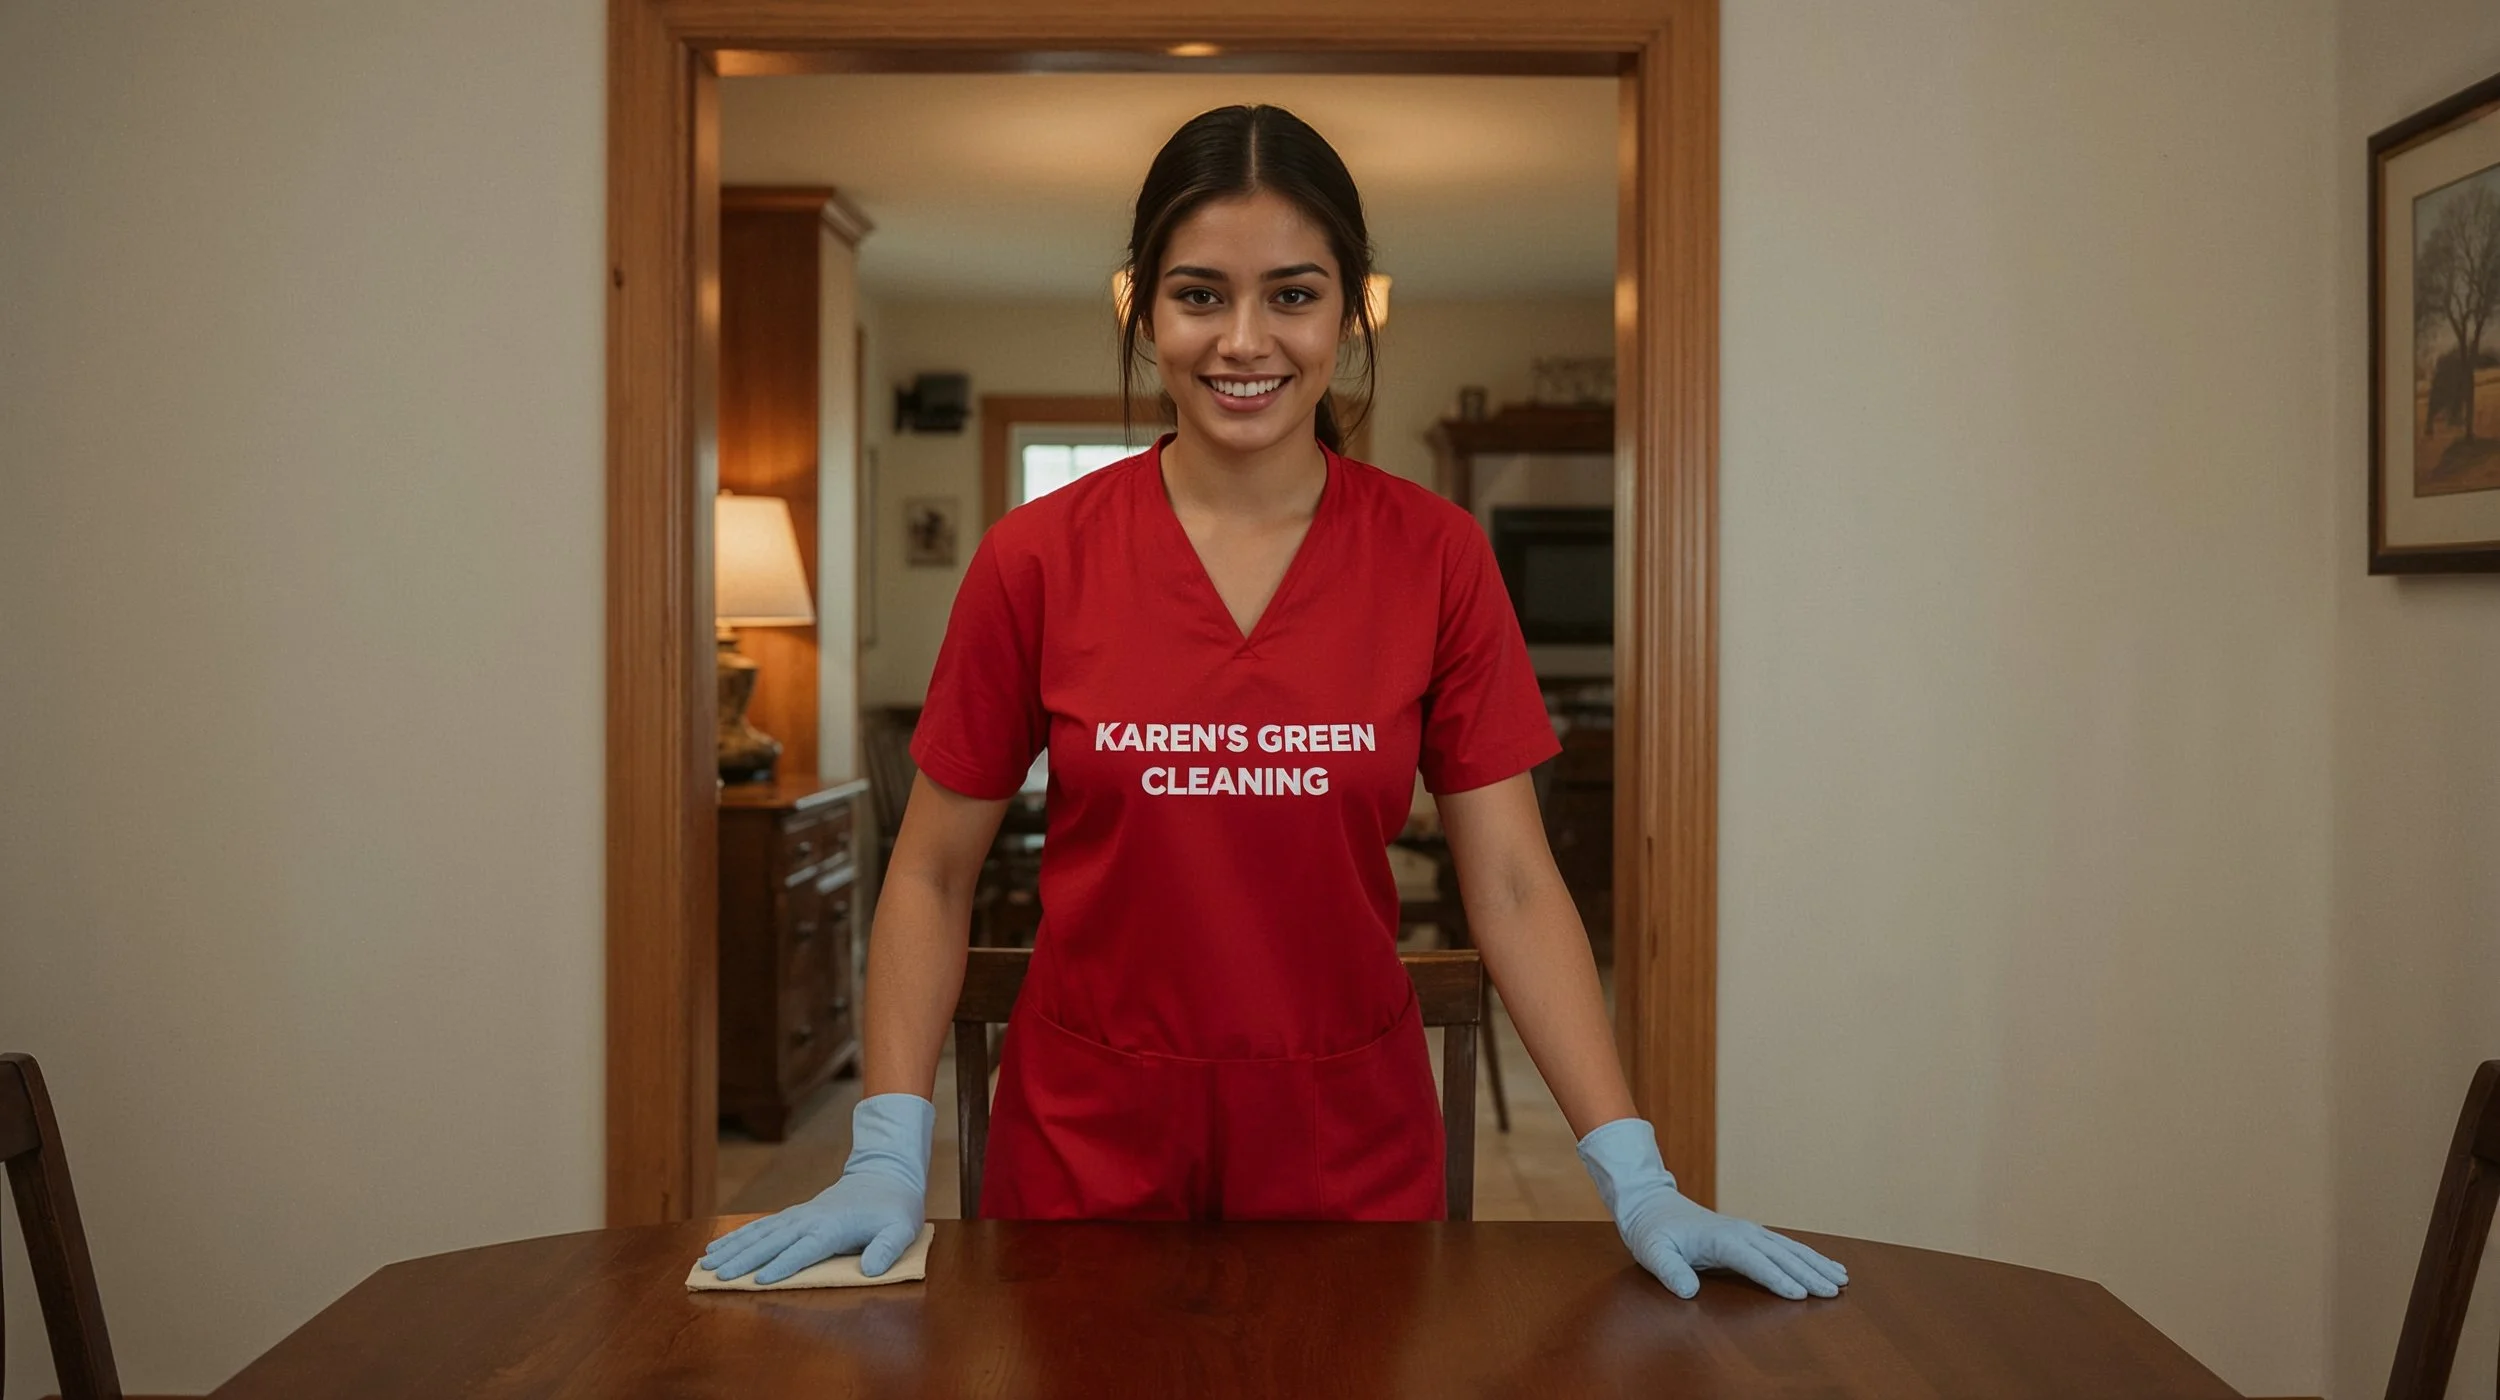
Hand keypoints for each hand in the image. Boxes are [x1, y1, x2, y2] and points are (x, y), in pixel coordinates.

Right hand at [700, 1092, 933, 1283]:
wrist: (885, 1176)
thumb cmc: (895, 1209)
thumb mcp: (902, 1229)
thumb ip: (887, 1249)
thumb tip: (872, 1270)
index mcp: (834, 1227)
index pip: (805, 1249)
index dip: (783, 1265)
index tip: (759, 1280)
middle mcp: (810, 1219)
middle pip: (772, 1242)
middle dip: (743, 1260)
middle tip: (717, 1276)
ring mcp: (798, 1215)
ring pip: (759, 1233)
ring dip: (732, 1248)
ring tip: (705, 1263)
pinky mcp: (793, 1215)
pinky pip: (760, 1226)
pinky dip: (737, 1236)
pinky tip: (717, 1246)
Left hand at [1576, 1117, 1847, 1300]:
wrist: (1651, 1205)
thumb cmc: (1651, 1232)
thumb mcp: (1653, 1252)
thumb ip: (1670, 1271)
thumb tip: (1688, 1291)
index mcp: (1722, 1238)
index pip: (1754, 1261)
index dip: (1777, 1278)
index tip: (1800, 1295)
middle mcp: (1742, 1232)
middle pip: (1781, 1254)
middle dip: (1809, 1273)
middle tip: (1834, 1292)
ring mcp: (1749, 1231)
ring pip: (1790, 1248)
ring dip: (1816, 1263)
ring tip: (1842, 1280)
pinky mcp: (1751, 1234)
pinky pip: (1786, 1246)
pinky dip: (1809, 1255)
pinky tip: (1827, 1265)